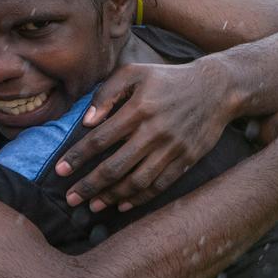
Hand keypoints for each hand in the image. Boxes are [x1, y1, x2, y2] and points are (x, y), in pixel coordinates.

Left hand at [55, 58, 236, 211]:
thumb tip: (87, 122)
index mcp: (138, 109)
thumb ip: (106, 93)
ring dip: (112, 197)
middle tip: (70, 198)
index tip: (60, 171)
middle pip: (115, 167)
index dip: (77, 157)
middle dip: (89, 185)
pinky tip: (123, 204)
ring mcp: (172, 148)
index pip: (100, 139)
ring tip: (93, 205)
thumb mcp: (135, 72)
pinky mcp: (186, 160)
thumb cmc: (168, 78)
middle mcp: (154, 132)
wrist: (216, 88)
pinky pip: (160, 185)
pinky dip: (140, 198)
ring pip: (136, 181)